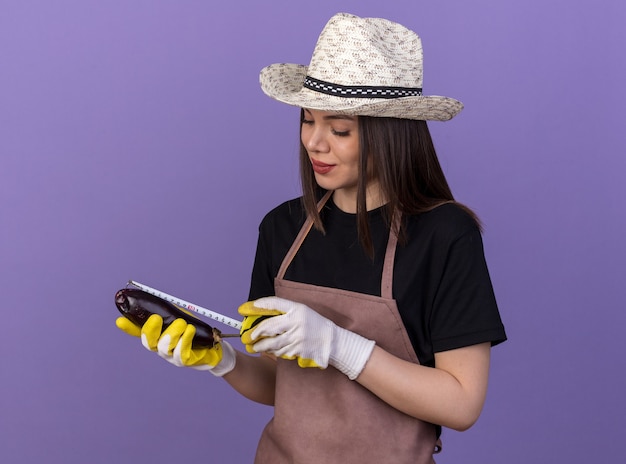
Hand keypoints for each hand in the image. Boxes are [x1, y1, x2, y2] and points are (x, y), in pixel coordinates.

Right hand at [115, 315, 235, 376]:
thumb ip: (169, 312)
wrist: (213, 347)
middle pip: (148, 342)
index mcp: (157, 336)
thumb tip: (157, 303)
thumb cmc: (194, 331)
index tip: (120, 321)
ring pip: (163, 347)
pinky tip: (189, 331)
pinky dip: (184, 340)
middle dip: (150, 330)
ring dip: (172, 333)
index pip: (139, 332)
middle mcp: (160, 347)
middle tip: (157, 318)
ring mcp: (171, 356)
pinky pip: (180, 353)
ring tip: (182, 324)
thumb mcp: (180, 318)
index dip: (129, 328)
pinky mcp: (183, 361)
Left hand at [238, 297, 374, 379]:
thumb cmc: (314, 324)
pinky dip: (273, 352)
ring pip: (272, 342)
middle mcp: (296, 322)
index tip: (244, 308)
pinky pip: (280, 351)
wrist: (331, 341)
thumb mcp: (301, 312)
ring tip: (253, 346)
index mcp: (297, 309)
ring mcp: (297, 337)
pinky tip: (269, 351)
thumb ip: (284, 312)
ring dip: (260, 345)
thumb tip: (261, 314)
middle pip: (269, 326)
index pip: (273, 303)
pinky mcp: (297, 350)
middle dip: (255, 332)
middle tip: (246, 336)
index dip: (257, 305)